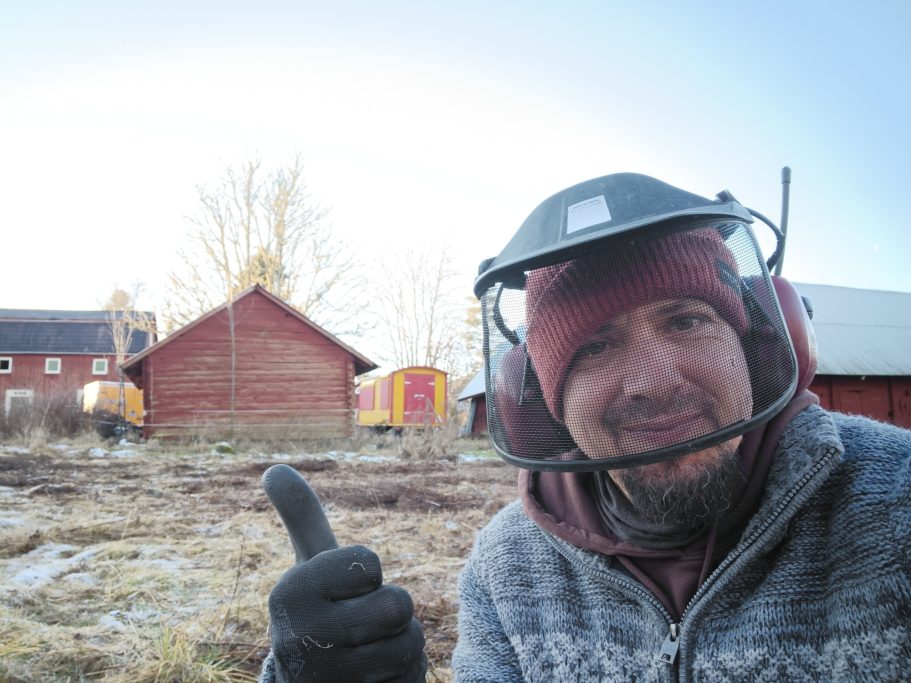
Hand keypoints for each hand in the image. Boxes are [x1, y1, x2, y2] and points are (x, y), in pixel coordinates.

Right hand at [263, 464, 426, 681]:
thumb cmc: (318, 615)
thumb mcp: (310, 567)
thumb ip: (301, 517)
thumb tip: (275, 468)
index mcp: (290, 592)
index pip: (369, 562)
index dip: (367, 576)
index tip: (343, 593)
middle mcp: (300, 638)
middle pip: (397, 605)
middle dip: (393, 614)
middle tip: (365, 625)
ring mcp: (326, 679)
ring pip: (410, 647)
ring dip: (402, 650)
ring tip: (369, 655)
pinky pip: (411, 681)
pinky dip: (403, 679)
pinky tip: (375, 681)